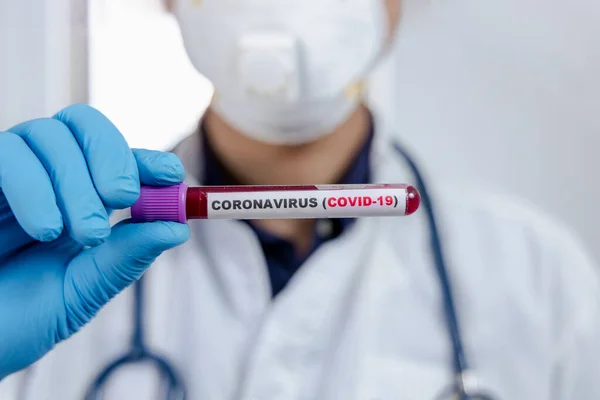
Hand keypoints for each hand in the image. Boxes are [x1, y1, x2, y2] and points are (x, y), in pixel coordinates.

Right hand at [0, 104, 189, 378]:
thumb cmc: (16, 321)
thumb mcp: (82, 292)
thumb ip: (125, 257)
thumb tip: (177, 227)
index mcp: (78, 203)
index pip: (116, 161)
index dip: (146, 159)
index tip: (170, 173)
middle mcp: (44, 181)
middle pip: (83, 126)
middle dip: (112, 157)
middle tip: (123, 198)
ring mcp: (6, 177)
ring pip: (47, 135)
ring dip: (75, 181)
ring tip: (84, 232)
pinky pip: (6, 155)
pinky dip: (33, 185)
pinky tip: (45, 228)